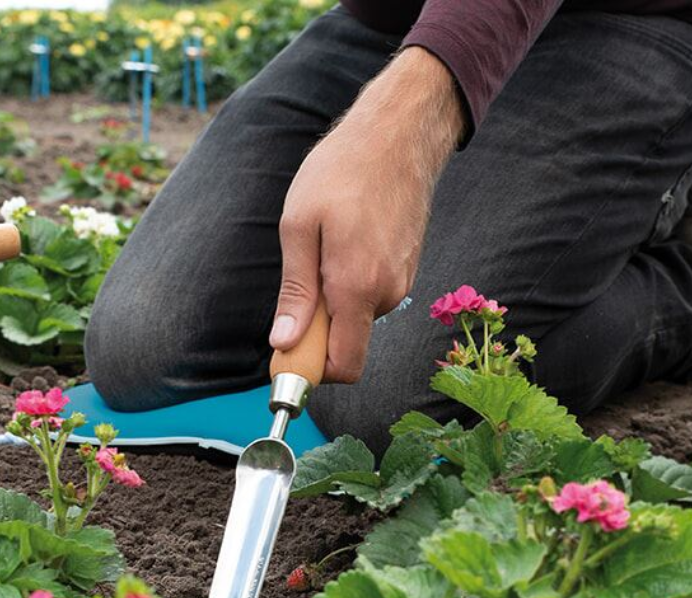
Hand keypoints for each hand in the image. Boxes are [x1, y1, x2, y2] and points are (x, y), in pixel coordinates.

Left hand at [269, 47, 464, 382]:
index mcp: (358, 288)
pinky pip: (370, 296)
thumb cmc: (342, 171)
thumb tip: (285, 343)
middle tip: (300, 281)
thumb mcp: (299, 227)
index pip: (344, 366)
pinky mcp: (406, 271)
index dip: (312, 371)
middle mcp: (387, 294)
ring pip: (356, 318)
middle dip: (317, 331)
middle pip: (346, 345)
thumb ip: (295, 293)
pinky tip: (344, 243)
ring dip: (333, 302)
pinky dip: (350, 285)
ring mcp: (402, 283)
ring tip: (325, 248)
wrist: (400, 133)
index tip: (287, 353)